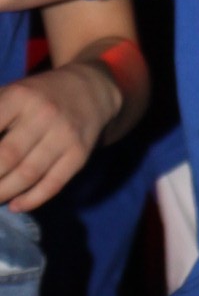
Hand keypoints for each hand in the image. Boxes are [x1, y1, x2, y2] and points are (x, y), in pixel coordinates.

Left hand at [0, 60, 120, 211]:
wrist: (92, 89)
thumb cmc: (39, 95)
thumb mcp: (12, 93)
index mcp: (20, 96)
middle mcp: (43, 114)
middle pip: (6, 157)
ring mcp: (64, 135)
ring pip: (28, 174)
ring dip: (3, 192)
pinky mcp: (79, 154)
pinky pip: (53, 184)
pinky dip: (31, 200)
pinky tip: (15, 205)